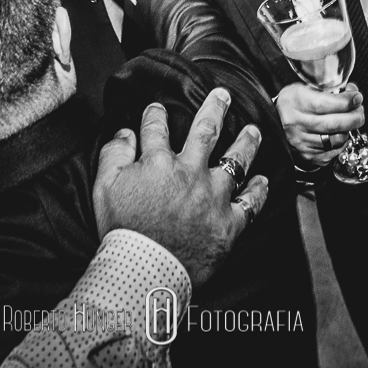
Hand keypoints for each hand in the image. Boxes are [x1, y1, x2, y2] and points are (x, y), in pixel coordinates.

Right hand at [93, 90, 268, 287]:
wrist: (144, 271)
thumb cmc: (122, 231)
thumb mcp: (104, 186)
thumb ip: (114, 153)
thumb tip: (125, 132)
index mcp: (158, 161)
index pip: (156, 128)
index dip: (155, 114)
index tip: (157, 108)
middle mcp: (190, 172)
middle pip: (206, 132)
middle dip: (214, 108)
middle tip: (223, 95)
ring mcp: (214, 197)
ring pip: (236, 161)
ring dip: (246, 143)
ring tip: (254, 131)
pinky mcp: (229, 223)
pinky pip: (250, 204)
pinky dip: (258, 191)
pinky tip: (262, 180)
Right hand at [275, 81, 363, 167]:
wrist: (275, 122)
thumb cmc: (294, 103)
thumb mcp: (304, 88)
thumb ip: (327, 89)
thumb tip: (351, 92)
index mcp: (295, 102)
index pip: (326, 103)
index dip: (347, 101)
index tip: (357, 97)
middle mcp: (297, 123)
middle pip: (335, 124)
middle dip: (355, 116)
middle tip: (360, 110)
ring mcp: (302, 142)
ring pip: (337, 139)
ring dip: (349, 130)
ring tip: (349, 121)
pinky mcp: (309, 156)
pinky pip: (334, 152)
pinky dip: (342, 142)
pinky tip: (339, 133)